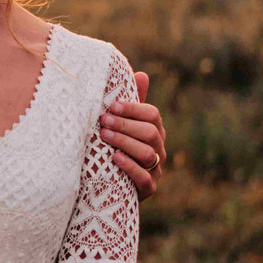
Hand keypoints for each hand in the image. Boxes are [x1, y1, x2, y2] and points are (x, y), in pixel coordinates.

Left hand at [101, 70, 165, 202]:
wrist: (108, 186)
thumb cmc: (114, 147)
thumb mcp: (121, 125)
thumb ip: (130, 103)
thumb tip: (142, 74)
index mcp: (155, 130)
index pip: (152, 115)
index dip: (133, 109)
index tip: (111, 105)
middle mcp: (159, 149)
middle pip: (150, 133)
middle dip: (125, 125)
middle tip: (103, 120)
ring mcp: (156, 169)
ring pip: (147, 154)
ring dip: (125, 143)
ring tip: (104, 136)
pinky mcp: (149, 189)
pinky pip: (145, 178)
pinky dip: (130, 167)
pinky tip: (115, 158)